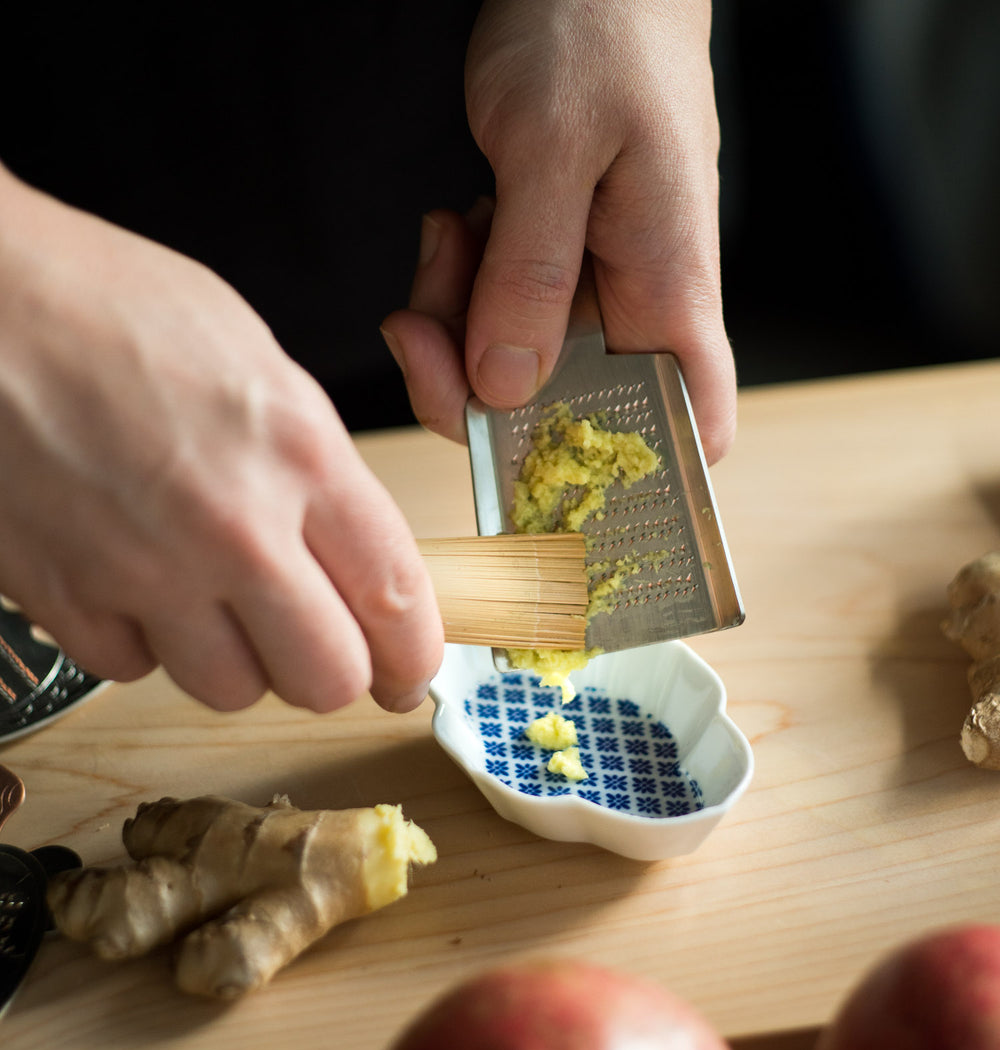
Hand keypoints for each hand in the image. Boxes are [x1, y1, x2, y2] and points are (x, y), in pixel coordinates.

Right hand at [0, 167, 442, 713]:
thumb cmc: (108, 307)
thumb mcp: (257, 366)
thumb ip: (316, 473)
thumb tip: (353, 559)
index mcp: (299, 456)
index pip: (396, 598)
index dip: (414, 656)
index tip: (410, 670)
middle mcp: (231, 529)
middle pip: (326, 679)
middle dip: (332, 671)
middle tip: (315, 642)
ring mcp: (144, 573)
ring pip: (232, 690)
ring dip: (236, 659)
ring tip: (211, 595)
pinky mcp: (66, 599)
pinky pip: (136, 670)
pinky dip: (144, 642)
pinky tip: (133, 582)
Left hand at [383, 0, 736, 464]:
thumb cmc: (600, 27)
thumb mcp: (552, 147)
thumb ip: (529, 277)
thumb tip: (504, 390)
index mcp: (671, 294)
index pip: (692, 429)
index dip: (640, 484)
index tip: (549, 485)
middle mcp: (636, 309)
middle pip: (562, 414)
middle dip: (475, 381)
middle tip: (428, 318)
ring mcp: (592, 291)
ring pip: (511, 366)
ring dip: (454, 318)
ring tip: (456, 231)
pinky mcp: (550, 267)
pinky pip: (491, 316)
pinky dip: (456, 286)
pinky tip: (460, 224)